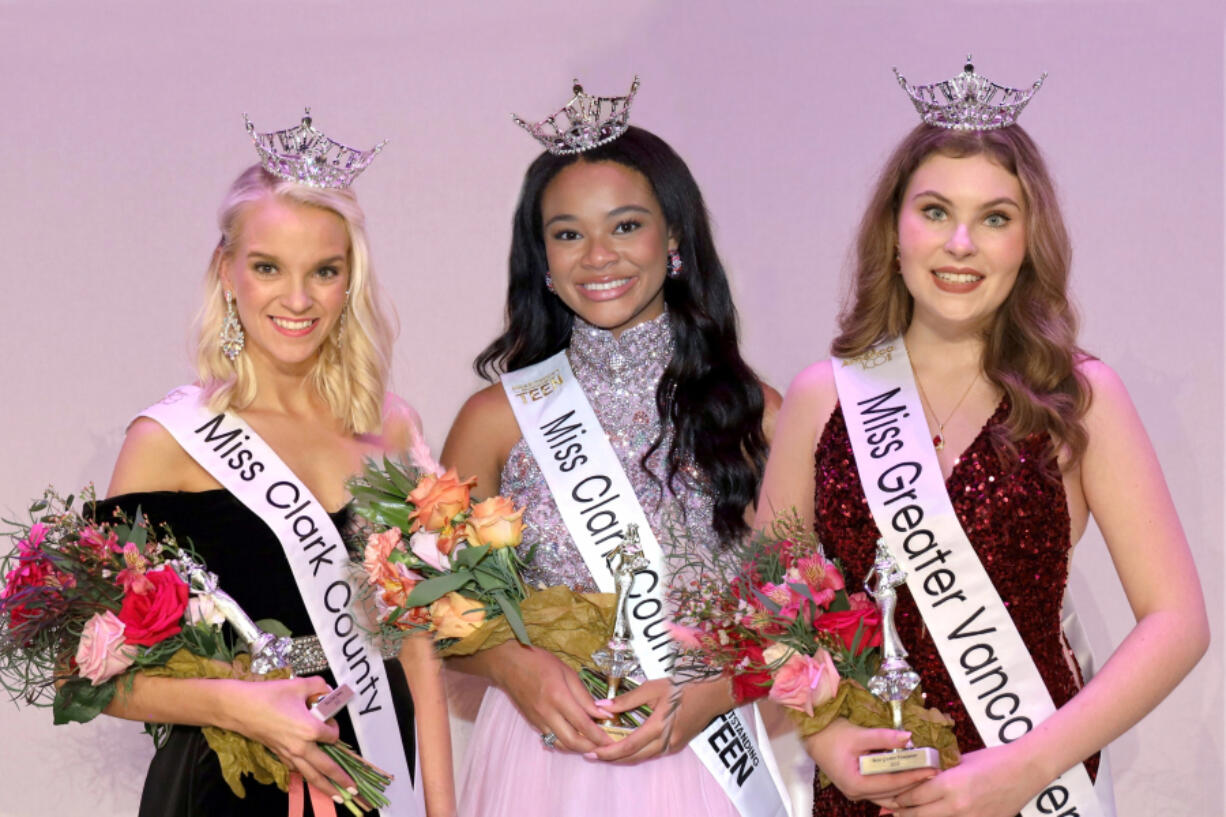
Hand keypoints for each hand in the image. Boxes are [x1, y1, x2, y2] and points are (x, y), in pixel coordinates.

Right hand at [220, 676, 355, 795]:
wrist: (239, 708)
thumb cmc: (269, 695)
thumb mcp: (299, 684)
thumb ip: (319, 686)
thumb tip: (329, 690)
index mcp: (310, 729)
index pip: (332, 735)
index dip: (334, 726)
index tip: (328, 717)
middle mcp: (301, 747)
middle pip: (326, 767)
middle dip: (340, 778)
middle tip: (354, 790)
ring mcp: (289, 754)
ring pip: (310, 775)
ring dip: (325, 786)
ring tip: (338, 797)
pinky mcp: (278, 755)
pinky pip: (296, 770)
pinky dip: (306, 776)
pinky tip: (311, 779)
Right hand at [493, 644, 614, 753]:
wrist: (508, 664)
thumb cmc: (539, 662)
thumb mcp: (567, 672)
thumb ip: (584, 696)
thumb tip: (601, 713)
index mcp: (558, 697)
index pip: (583, 724)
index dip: (599, 735)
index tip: (612, 739)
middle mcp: (547, 713)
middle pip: (572, 741)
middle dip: (591, 748)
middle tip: (604, 747)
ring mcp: (538, 721)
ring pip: (561, 744)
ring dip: (578, 748)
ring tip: (592, 744)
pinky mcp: (532, 724)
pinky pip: (551, 739)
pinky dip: (564, 742)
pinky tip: (574, 738)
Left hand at [592, 677, 725, 763]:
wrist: (716, 692)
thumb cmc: (686, 685)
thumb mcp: (654, 687)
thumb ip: (628, 699)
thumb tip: (603, 705)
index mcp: (659, 726)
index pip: (628, 746)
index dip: (608, 751)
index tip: (591, 752)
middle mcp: (666, 741)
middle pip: (634, 756)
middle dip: (612, 758)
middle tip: (592, 753)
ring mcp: (674, 745)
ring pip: (643, 756)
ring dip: (624, 756)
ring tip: (605, 750)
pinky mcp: (678, 743)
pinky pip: (653, 753)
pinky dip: (637, 752)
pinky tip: (627, 746)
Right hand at [803, 718, 936, 804]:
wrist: (813, 735)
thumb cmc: (831, 735)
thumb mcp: (858, 734)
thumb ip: (883, 737)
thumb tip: (908, 737)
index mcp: (856, 784)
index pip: (892, 783)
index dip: (913, 776)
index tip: (931, 769)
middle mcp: (857, 794)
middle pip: (893, 793)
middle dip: (914, 783)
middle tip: (933, 772)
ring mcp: (857, 793)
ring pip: (888, 796)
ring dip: (906, 786)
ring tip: (924, 774)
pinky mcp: (858, 787)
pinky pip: (882, 791)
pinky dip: (896, 785)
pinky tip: (908, 777)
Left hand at [882, 745, 1037, 816]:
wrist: (1025, 770)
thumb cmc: (992, 760)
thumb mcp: (959, 761)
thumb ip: (938, 770)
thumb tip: (915, 775)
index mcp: (950, 784)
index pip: (913, 796)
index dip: (898, 798)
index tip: (888, 796)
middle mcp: (957, 805)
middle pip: (919, 815)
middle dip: (902, 813)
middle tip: (889, 810)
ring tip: (905, 816)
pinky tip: (932, 816)